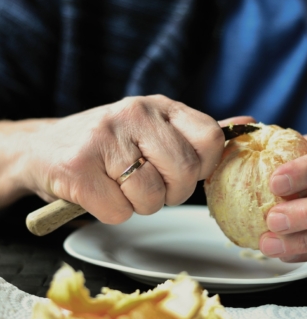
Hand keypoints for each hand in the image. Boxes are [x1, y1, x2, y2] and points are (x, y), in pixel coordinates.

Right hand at [17, 95, 226, 223]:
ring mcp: (104, 137)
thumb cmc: (110, 146)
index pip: (211, 137)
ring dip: (139, 205)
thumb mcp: (156, 130)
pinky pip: (119, 212)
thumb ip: (200, 133)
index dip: (201, 166)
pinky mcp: (77, 166)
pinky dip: (112, 212)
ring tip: (119, 185)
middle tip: (149, 184)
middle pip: (184, 173)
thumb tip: (249, 123)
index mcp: (161, 106)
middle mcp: (135, 113)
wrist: (44, 149)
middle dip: (171, 192)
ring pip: (151, 198)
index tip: (180, 170)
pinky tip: (99, 192)